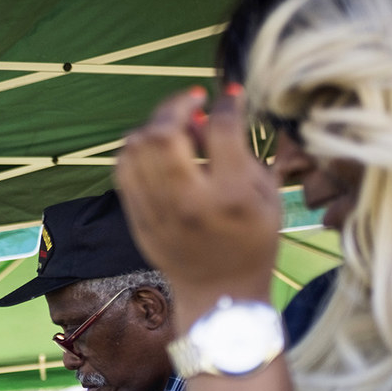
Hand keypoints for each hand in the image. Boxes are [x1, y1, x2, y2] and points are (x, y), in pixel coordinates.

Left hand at [113, 86, 282, 311]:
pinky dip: (136, 149)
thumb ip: (244, 153)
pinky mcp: (138, 219)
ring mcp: (157, 212)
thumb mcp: (268, 198)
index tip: (229, 97)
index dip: (225, 105)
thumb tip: (209, 116)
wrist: (219, 293)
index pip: (220, 131)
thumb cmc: (252, 242)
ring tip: (175, 126)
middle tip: (193, 101)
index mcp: (231, 195)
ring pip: (136, 148)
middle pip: (164, 134)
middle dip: (177, 105)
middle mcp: (189, 201)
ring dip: (155, 125)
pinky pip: (123, 169)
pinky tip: (156, 148)